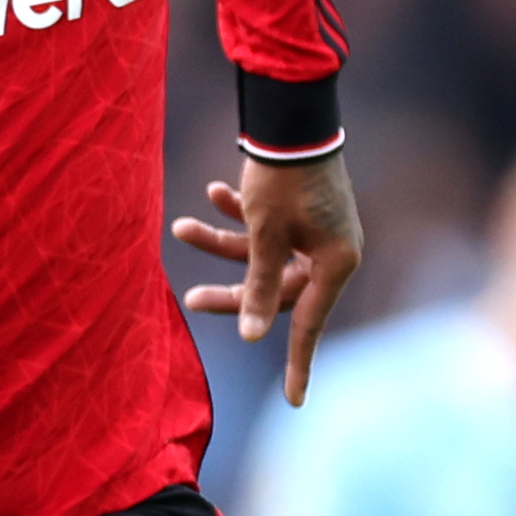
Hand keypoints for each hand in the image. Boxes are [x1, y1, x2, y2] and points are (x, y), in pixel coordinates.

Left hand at [172, 149, 367, 404]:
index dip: (298, 364)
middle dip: (232, 291)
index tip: (296, 403)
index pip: (309, 324)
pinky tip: (213, 193)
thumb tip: (250, 335)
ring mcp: (316, 230)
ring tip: (180, 227)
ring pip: (263, 255)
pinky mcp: (302, 209)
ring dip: (221, 244)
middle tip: (188, 300)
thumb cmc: (283, 176)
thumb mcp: (264, 235)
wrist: (292, 112)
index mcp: (335, 262)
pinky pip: (266, 226)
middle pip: (276, 290)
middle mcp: (331, 251)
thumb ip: (257, 286)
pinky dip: (238, 215)